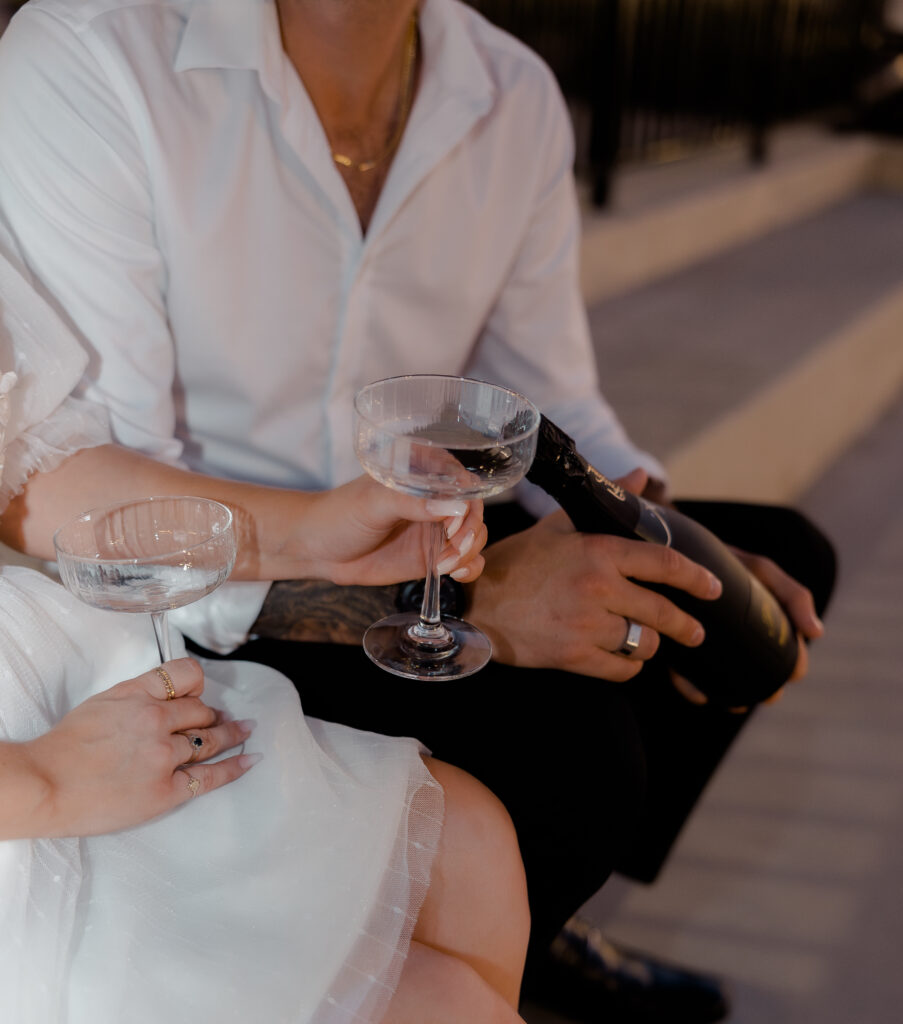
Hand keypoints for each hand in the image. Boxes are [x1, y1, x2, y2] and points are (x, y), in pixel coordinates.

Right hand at [19, 659, 256, 837]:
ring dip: (230, 734)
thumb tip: (170, 697)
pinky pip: (211, 775)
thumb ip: (139, 695)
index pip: (187, 674)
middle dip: (211, 715)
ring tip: (244, 731)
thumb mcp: (103, 702)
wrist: (45, 785)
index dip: (198, 684)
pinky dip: (235, 766)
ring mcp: (163, 755)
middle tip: (219, 720)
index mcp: (138, 693)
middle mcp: (156, 719)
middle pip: (201, 711)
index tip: (200, 693)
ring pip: (209, 739)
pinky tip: (250, 758)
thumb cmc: (65, 747)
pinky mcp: (166, 790)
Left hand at [291, 475, 487, 586]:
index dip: (467, 505)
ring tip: (443, 565)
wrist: (319, 549)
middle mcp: (435, 500)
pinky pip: (465, 561)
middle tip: (452, 550)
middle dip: (469, 534)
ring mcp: (435, 529)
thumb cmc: (340, 514)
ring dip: (469, 554)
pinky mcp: (433, 556)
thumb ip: (411, 502)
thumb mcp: (372, 503)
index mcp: (424, 474)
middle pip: (473, 513)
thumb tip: (451, 507)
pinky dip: (470, 568)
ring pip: (474, 538)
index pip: (463, 483)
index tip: (452, 526)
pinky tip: (456, 574)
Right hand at [467, 504, 721, 680]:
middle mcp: (598, 588)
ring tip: (643, 641)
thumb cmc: (517, 561)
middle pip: (662, 612)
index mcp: (599, 552)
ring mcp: (586, 625)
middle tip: (695, 633)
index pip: (665, 564)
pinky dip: (627, 666)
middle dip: (686, 626)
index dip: (696, 578)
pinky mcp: (573, 656)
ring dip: (648, 645)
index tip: (713, 589)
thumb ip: (607, 501)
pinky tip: (622, 658)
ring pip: (643, 644)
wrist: (475, 603)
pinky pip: (621, 669)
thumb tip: (643, 476)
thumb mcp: (559, 525)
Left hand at [671, 547, 824, 710]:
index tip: (794, 674)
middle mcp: (735, 641)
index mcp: (761, 626)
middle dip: (762, 691)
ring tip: (734, 702)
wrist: (679, 548)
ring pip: (721, 682)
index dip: (793, 667)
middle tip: (765, 695)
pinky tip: (699, 693)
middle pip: (753, 674)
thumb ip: (793, 595)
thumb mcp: (762, 572)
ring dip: (729, 698)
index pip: (784, 655)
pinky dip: (692, 689)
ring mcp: (705, 646)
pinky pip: (684, 676)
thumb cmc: (727, 561)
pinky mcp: (677, 649)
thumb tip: (817, 633)